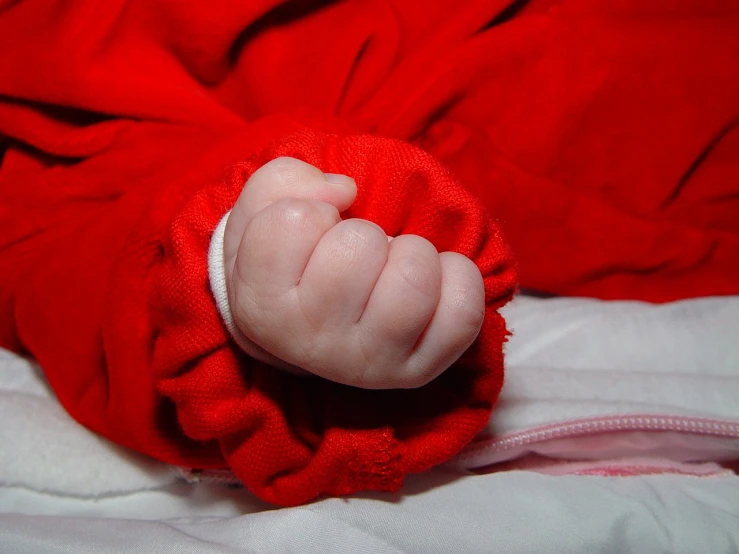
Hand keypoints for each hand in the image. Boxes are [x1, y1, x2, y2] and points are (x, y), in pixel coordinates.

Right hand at [223, 157, 484, 388]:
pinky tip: (432, 283)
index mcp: (263, 307)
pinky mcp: (419, 371)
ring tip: (393, 267)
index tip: (313, 232)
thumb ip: (285, 181)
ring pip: (414, 280)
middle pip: (360, 246)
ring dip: (412, 254)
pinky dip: (458, 279)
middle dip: (363, 232)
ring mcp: (369, 365)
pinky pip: (463, 312)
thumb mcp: (264, 212)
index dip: (311, 210)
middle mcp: (312, 344)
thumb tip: (345, 191)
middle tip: (354, 255)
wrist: (309, 325)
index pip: (294, 222)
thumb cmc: (290, 258)